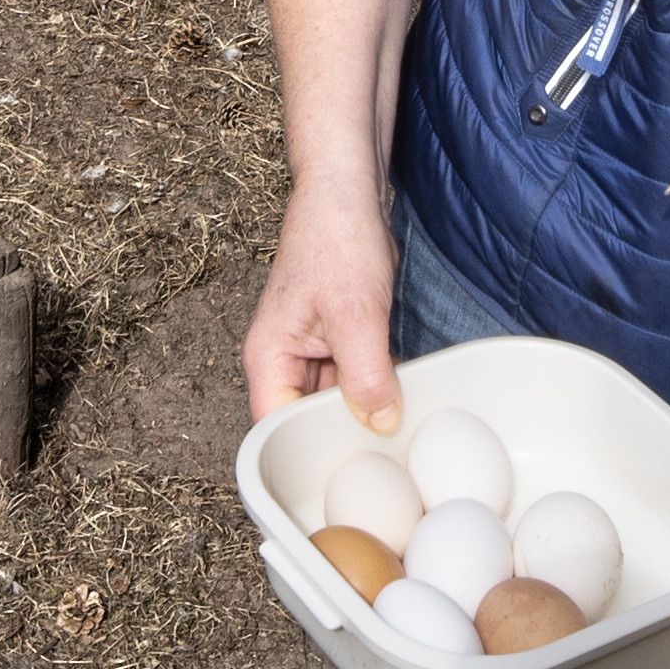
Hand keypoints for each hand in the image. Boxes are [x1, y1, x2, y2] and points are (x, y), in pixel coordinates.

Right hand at [235, 198, 403, 434]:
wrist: (348, 195)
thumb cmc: (336, 239)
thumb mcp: (356, 314)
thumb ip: (365, 375)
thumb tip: (379, 423)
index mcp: (267, 358)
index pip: (275, 428)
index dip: (306, 453)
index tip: (345, 473)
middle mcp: (283, 360)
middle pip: (305, 420)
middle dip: (342, 436)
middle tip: (382, 457)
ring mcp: (310, 352)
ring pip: (333, 403)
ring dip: (362, 412)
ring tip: (396, 431)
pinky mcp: (336, 342)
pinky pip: (353, 380)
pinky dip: (375, 389)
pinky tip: (401, 397)